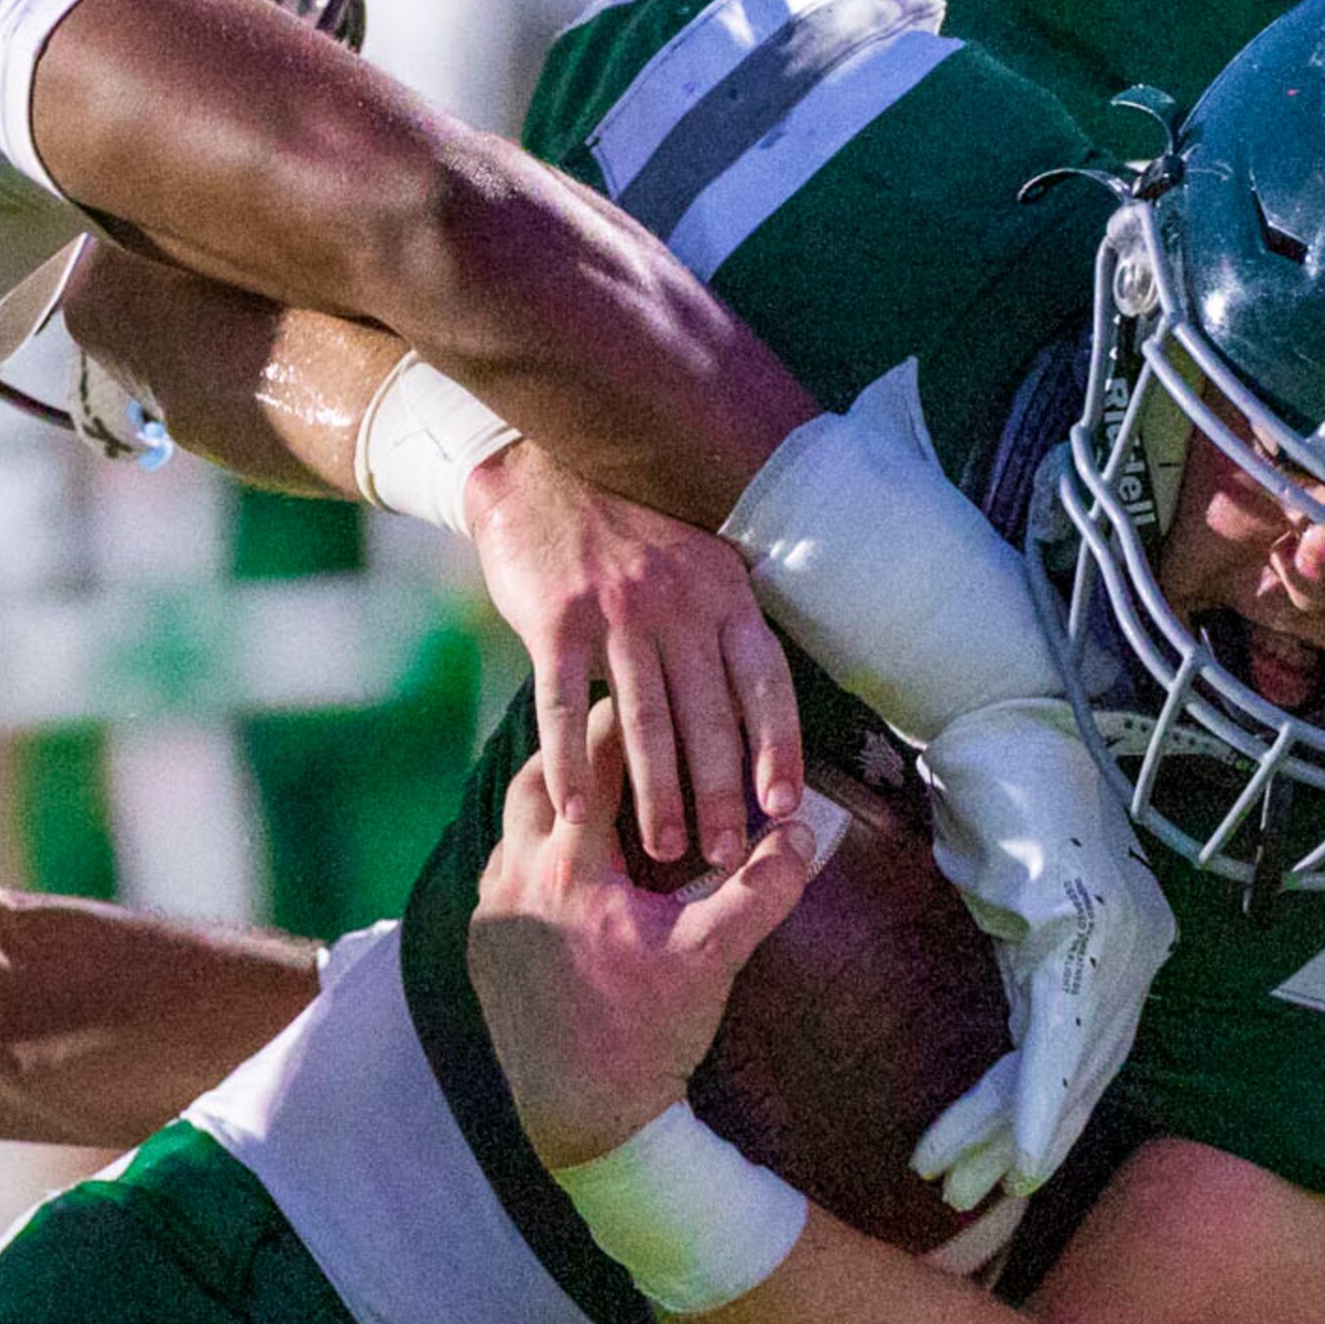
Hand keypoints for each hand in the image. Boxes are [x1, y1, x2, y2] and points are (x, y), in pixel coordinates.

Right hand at [465, 440, 802, 870]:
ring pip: (645, 722)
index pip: (766, 682)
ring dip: (656, 795)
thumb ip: (724, 622)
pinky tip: (575, 810)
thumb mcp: (696, 557)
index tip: (784, 806)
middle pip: (708, 717)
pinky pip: (565, 707)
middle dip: (721, 794)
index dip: (777, 748)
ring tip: (666, 849)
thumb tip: (759, 710)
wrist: (540, 468)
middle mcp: (678, 602)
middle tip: (725, 854)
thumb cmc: (627, 531)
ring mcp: (615, 611)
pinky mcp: (555, 620)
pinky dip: (571, 764)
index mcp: (723, 591)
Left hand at [468, 699, 818, 1169]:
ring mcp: (492, 906)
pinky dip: (537, 843)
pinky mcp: (483, 940)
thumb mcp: (713, 959)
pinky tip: (573, 860)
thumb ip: (762, 889)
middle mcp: (518, 872)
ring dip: (555, 794)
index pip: (593, 755)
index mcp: (571, 862)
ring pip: (515, 818)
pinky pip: (503, 864)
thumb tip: (803, 833)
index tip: (655, 696)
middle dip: (582, 748)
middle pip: (541, 773)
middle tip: (626, 733)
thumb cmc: (641, 1036)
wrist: (575, 1116)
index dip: (629, 717)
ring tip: (601, 789)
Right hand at [908, 699, 1177, 1210]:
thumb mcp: (1009, 893)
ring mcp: (1116, 941)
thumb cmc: (993, 792)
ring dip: (1007, 1135)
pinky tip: (1012, 1154)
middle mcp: (1137, 948)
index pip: (1085, 1051)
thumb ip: (1021, 953)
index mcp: (1126, 942)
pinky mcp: (1081, 932)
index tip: (996, 1166)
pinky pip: (1060, 1040)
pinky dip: (1033, 1102)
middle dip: (1025, 1143)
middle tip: (972, 1198)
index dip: (1038, 1114)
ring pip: (1069, 1070)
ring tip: (955, 1184)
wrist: (992, 717)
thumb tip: (1006, 999)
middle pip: (1084, 1074)